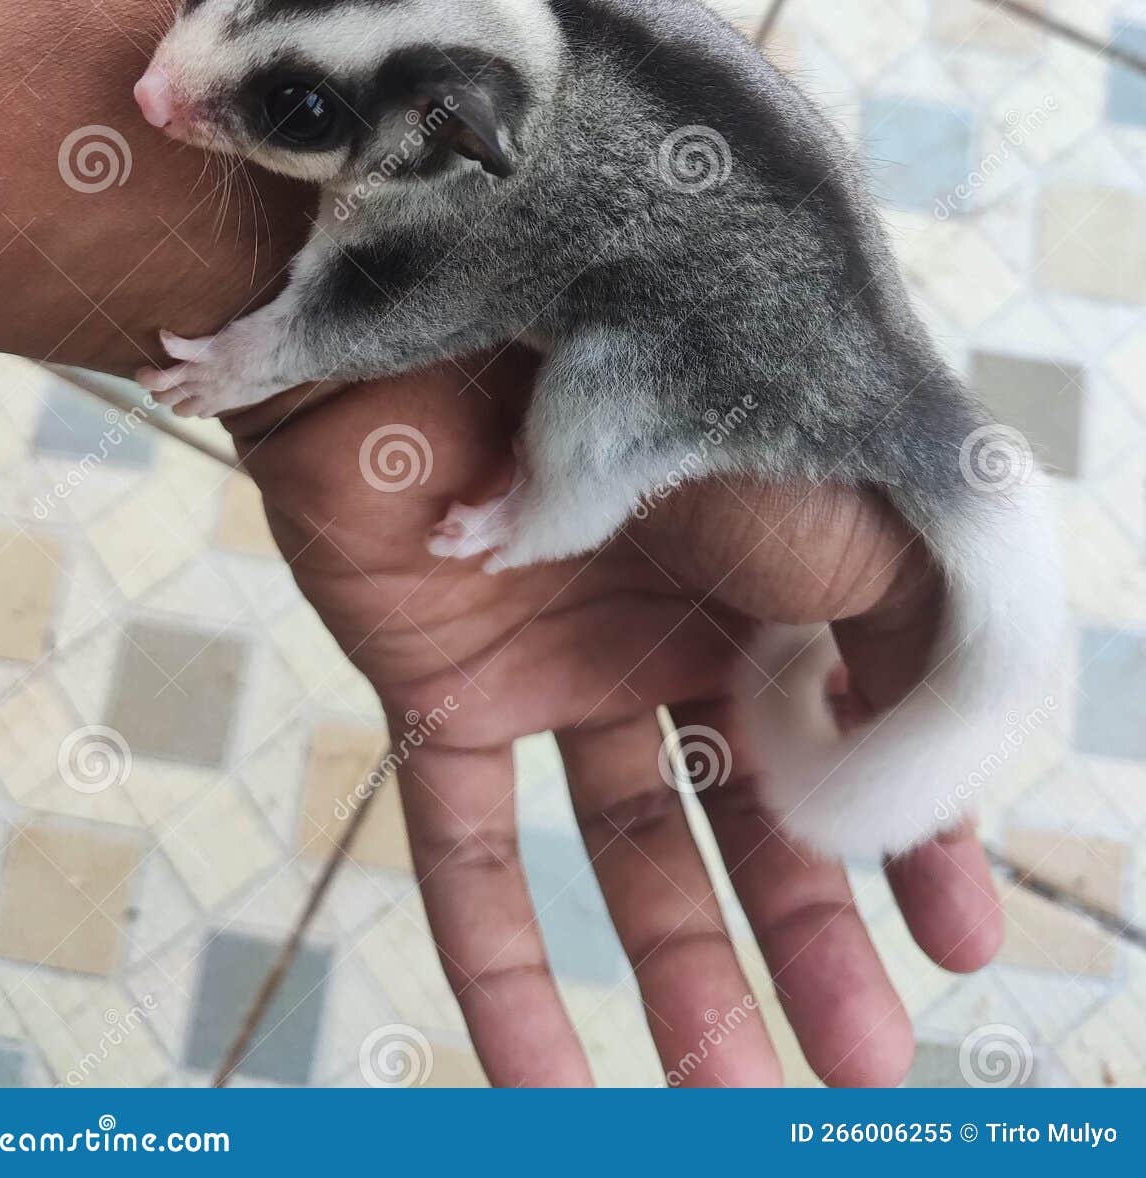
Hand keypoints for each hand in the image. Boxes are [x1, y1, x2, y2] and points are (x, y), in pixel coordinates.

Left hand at [231, 350, 1002, 1088]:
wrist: (470, 302)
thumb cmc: (677, 383)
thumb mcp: (845, 515)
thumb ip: (906, 642)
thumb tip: (929, 782)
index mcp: (771, 581)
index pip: (856, 736)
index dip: (912, 844)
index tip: (958, 947)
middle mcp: (669, 630)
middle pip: (748, 819)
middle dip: (807, 944)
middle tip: (860, 1069)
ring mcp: (558, 664)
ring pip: (628, 853)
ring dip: (681, 980)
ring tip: (728, 1101)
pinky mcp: (442, 690)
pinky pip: (468, 854)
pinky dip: (502, 975)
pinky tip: (547, 1091)